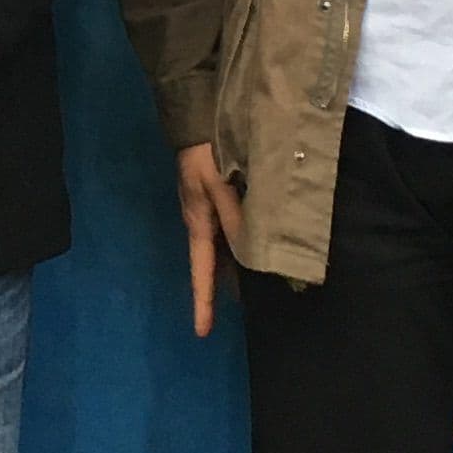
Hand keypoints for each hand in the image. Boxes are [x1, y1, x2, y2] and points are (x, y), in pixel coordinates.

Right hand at [175, 142, 246, 339]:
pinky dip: (238, 244)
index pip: (201, 271)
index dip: (203, 301)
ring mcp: (203, 210)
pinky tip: (254, 246)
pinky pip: (225, 230)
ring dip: (235, 266)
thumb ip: (235, 214)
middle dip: (225, 287)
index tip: (201, 331)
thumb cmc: (204, 152)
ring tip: (259, 284)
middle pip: (212, 264)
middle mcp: (198, 222)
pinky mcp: (211, 199)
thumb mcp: (220, 183)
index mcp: (197, 223)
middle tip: (249, 308)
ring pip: (220, 248)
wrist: (192, 120)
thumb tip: (249, 248)